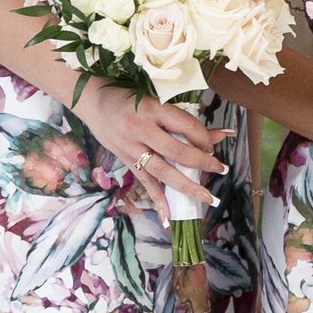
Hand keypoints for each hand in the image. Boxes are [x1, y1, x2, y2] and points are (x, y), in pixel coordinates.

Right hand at [72, 80, 222, 216]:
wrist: (92, 100)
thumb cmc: (129, 96)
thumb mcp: (157, 101)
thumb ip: (185, 120)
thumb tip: (220, 134)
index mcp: (152, 109)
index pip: (185, 127)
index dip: (204, 138)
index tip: (213, 145)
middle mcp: (141, 129)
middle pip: (176, 151)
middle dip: (201, 163)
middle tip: (220, 169)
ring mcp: (130, 147)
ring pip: (161, 170)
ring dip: (186, 186)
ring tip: (205, 196)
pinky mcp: (124, 159)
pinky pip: (144, 181)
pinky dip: (157, 199)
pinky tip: (168, 216)